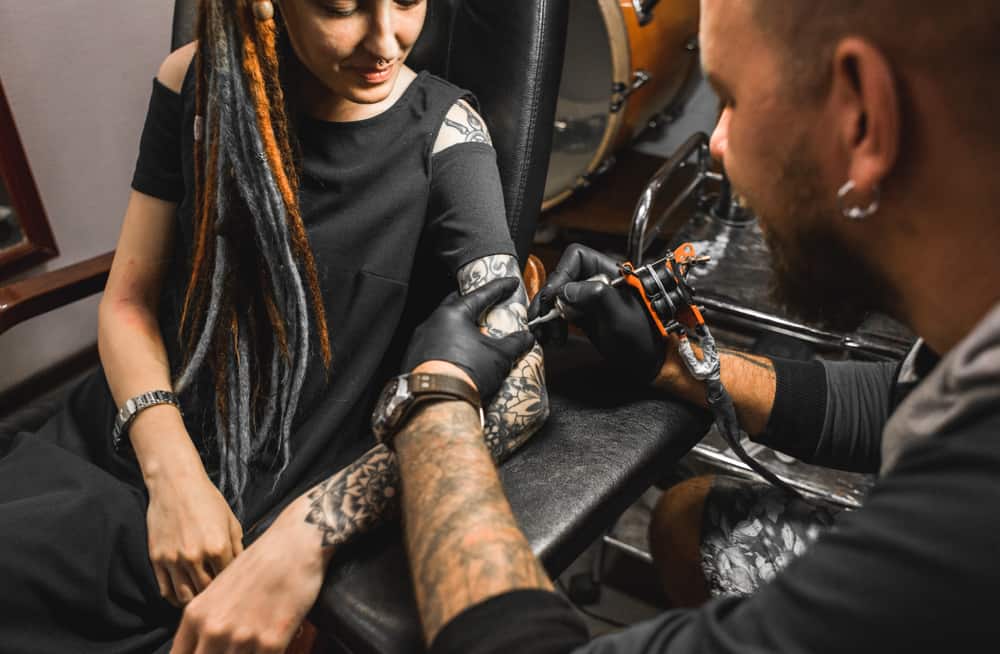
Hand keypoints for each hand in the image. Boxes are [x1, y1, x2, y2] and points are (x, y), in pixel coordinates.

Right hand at [145, 468, 243, 606]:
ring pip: (185, 597)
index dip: (232, 584)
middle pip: (207, 592)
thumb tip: (242, 570)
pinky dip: (175, 597)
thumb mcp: (231, 522)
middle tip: (219, 596)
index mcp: (218, 547)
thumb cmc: (208, 500)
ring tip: (201, 598)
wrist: (176, 484)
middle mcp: (195, 556)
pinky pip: (165, 590)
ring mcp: (174, 559)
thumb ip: (238, 549)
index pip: (228, 579)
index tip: (234, 586)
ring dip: (194, 600)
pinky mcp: (157, 559)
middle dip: (214, 595)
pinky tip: (183, 594)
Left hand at [171, 501, 325, 653]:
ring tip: (254, 646)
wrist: (294, 545)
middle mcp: (213, 630)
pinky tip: (272, 646)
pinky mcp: (271, 643)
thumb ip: (205, 620)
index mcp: (196, 616)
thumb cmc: (259, 564)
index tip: (208, 652)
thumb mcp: (219, 589)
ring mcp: (242, 639)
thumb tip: (203, 645)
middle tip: (235, 648)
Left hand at [403, 277, 534, 401]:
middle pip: (456, 303)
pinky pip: (433, 342)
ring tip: (472, 332)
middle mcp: (432, 321)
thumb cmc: (468, 373)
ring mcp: (419, 339)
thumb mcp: (499, 356)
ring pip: (442, 324)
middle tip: (487, 304)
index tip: (510, 282)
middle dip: (472, 302)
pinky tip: (456, 354)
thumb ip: (515, 343)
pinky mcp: (413, 357)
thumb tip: (527, 338)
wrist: (437, 402)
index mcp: (453, 314)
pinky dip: (446, 343)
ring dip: (458, 325)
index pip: (481, 294)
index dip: (499, 288)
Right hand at [528, 244, 666, 382]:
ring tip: (545, 334)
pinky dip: (551, 324)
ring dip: (546, 314)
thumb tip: (566, 290)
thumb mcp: (621, 316)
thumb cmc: (644, 337)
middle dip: (548, 299)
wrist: (649, 361)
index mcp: (609, 272)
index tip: (553, 297)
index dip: (561, 274)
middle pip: (561, 278)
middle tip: (542, 319)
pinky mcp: (583, 315)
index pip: (577, 257)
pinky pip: (560, 313)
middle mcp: (596, 281)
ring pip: (556, 297)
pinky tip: (552, 337)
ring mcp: (588, 299)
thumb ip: (596, 296)